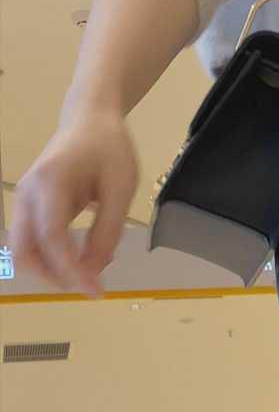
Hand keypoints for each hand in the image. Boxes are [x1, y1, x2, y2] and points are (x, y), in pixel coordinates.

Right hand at [12, 110, 138, 294]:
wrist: (89, 120)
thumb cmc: (110, 149)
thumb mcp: (121, 188)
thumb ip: (108, 231)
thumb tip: (94, 271)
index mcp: (51, 182)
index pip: (52, 237)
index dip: (71, 270)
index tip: (96, 291)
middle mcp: (28, 193)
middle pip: (24, 250)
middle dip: (53, 276)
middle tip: (90, 285)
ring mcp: (23, 199)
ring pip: (23, 250)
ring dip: (50, 270)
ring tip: (88, 272)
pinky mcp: (28, 206)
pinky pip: (31, 241)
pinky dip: (50, 258)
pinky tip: (81, 258)